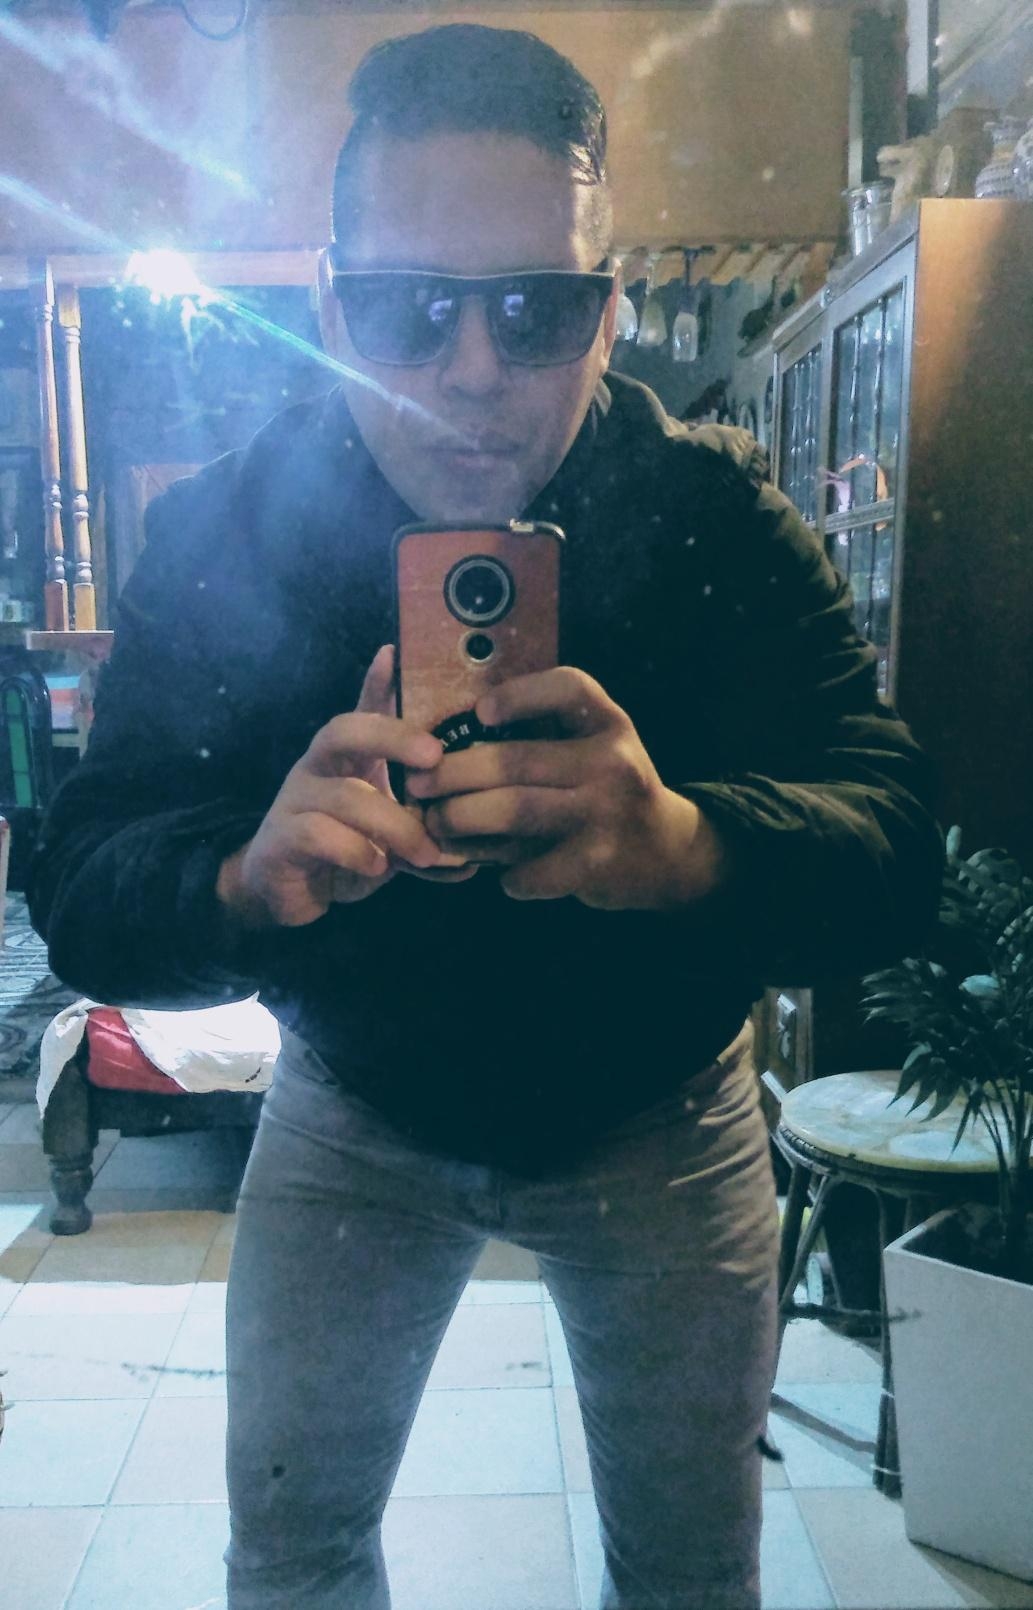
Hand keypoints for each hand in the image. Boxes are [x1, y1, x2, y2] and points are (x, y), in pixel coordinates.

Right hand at [216, 645, 470, 928]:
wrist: (287, 893)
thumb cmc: (346, 851)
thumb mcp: (390, 834)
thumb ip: (424, 831)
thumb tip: (476, 855)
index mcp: (349, 758)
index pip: (363, 709)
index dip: (378, 682)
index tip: (395, 653)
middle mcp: (318, 767)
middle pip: (344, 730)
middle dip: (393, 736)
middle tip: (435, 757)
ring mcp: (295, 799)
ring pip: (346, 795)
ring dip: (396, 825)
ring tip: (426, 853)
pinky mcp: (281, 837)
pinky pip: (319, 834)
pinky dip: (357, 851)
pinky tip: (378, 867)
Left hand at [407, 667, 727, 908]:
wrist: (665, 850)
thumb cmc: (606, 790)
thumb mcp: (592, 747)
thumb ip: (542, 734)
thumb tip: (449, 733)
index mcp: (608, 722)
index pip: (568, 688)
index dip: (519, 695)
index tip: (477, 712)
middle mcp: (612, 761)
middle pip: (516, 760)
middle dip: (454, 773)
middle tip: (416, 784)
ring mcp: (606, 812)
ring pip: (514, 811)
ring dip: (462, 820)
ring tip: (435, 824)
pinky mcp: (598, 862)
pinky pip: (531, 868)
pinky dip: (505, 873)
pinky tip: (497, 872)